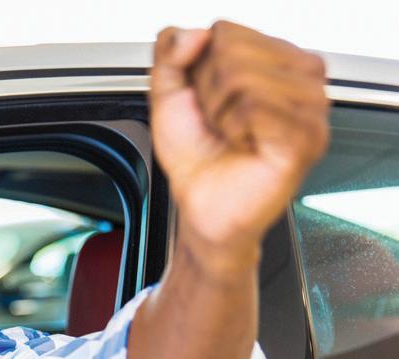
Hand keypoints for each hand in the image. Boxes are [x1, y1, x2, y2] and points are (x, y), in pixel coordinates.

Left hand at [150, 21, 329, 274]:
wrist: (202, 207)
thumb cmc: (197, 156)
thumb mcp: (169, 96)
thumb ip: (171, 53)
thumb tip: (194, 33)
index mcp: (277, 60)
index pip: (225, 31)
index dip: (201, 71)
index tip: (210, 102)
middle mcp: (302, 78)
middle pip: (232, 52)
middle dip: (209, 93)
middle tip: (221, 123)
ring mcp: (310, 107)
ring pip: (242, 78)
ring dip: (221, 113)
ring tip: (233, 135)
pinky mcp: (306, 137)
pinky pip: (255, 107)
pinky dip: (234, 129)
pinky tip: (245, 145)